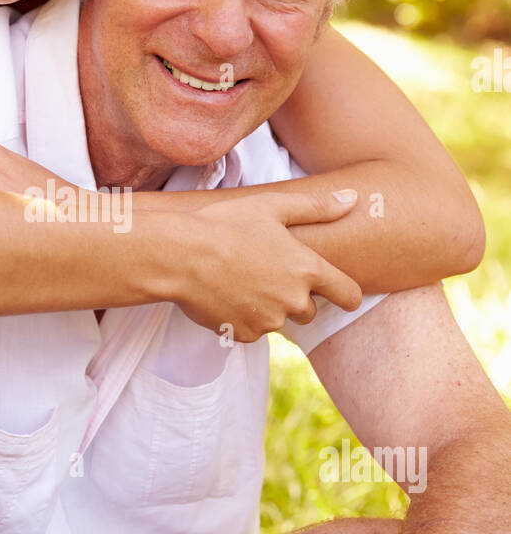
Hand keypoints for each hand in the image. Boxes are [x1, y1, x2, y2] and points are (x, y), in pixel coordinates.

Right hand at [170, 188, 362, 338]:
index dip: (347, 295)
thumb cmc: (225, 224)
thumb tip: (354, 198)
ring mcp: (269, 321)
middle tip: (266, 273)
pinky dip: (243, 317)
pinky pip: (252, 330)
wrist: (180, 256)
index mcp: (307, 269)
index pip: (349, 295)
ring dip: (267, 307)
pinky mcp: (244, 334)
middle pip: (309, 311)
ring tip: (240, 280)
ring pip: (278, 320)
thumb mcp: (272, 206)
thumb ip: (317, 207)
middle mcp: (293, 300)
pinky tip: (225, 295)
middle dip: (294, 297)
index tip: (341, 294)